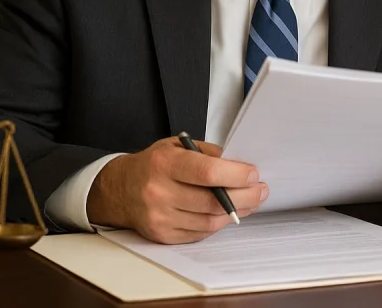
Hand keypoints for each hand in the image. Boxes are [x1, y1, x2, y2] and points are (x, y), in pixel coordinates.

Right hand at [87, 136, 267, 243]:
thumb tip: (238, 164)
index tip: (253, 174)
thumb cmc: (153, 165)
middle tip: (261, 190)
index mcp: (164, 164)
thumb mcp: (176, 146)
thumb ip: (208, 153)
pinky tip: (229, 213)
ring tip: (250, 201)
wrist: (120, 189)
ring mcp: (160, 217)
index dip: (235, 174)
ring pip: (209, 221)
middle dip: (245, 196)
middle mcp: (159, 192)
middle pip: (212, 201)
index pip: (207, 172)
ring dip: (237, 212)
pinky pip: (200, 233)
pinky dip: (218, 223)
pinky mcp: (163, 235)